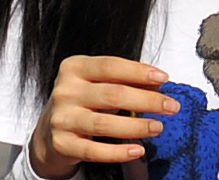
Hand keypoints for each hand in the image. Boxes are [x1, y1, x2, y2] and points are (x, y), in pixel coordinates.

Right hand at [28, 55, 177, 178]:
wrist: (47, 133)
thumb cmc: (81, 102)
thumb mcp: (97, 84)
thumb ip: (123, 81)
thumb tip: (157, 86)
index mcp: (74, 68)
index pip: (110, 66)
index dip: (139, 72)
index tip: (163, 78)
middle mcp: (65, 91)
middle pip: (112, 95)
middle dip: (146, 101)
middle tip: (171, 106)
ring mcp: (62, 118)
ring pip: (104, 123)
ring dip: (136, 126)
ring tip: (158, 127)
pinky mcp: (62, 144)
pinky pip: (94, 150)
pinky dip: (118, 152)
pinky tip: (137, 149)